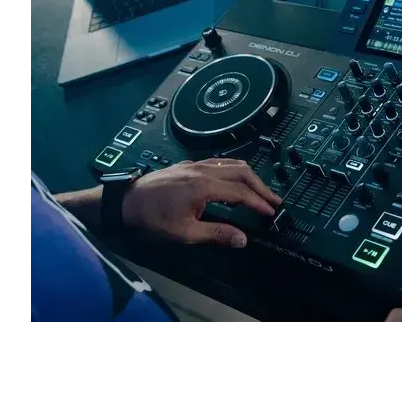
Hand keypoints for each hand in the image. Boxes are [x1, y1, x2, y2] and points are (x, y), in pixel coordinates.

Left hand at [121, 159, 281, 246]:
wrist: (127, 200)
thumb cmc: (153, 217)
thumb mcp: (185, 232)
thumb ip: (216, 234)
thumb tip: (242, 240)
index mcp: (204, 186)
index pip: (241, 193)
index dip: (259, 203)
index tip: (271, 212)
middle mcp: (204, 170)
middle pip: (242, 172)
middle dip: (261, 187)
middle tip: (273, 201)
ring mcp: (196, 164)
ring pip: (232, 163)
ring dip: (250, 177)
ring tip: (260, 191)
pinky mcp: (190, 164)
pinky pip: (220, 161)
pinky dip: (235, 170)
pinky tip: (236, 180)